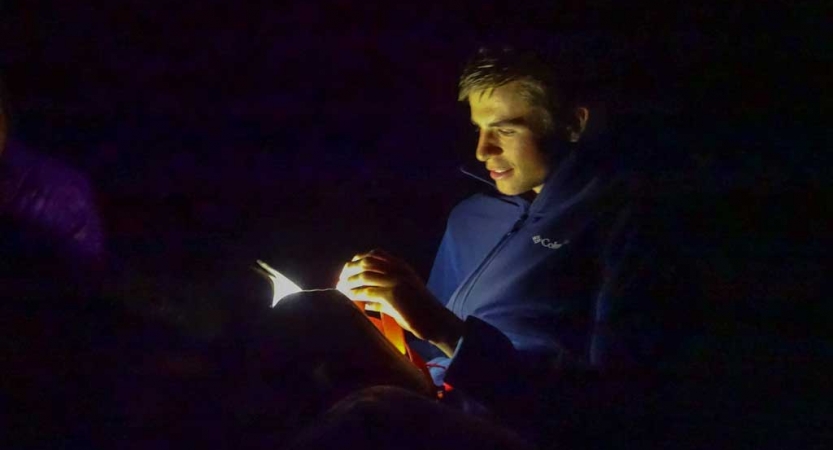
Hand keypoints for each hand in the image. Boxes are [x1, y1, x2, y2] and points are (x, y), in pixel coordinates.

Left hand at [336, 249, 463, 356]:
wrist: (437, 321)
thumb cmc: (421, 312)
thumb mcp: (404, 296)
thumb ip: (385, 296)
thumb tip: (365, 302)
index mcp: (402, 266)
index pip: (375, 254)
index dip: (358, 259)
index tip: (348, 269)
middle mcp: (398, 269)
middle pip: (366, 262)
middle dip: (350, 270)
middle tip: (340, 280)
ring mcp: (395, 281)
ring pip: (364, 276)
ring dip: (349, 283)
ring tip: (340, 290)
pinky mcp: (392, 295)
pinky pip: (366, 292)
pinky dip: (354, 295)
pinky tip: (348, 299)